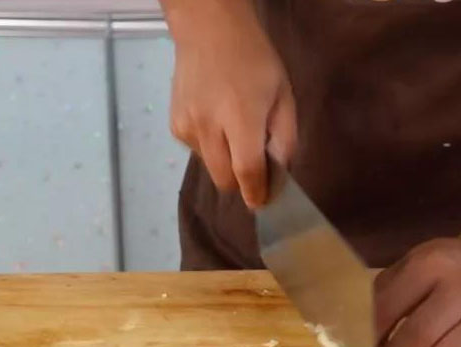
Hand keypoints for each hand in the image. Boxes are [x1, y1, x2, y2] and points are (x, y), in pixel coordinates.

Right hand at [166, 0, 296, 207]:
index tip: (264, 202)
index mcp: (240, 118)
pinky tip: (216, 121)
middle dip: (241, 182)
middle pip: (224, 180)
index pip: (247, 171)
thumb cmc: (254, 61)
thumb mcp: (283, 96)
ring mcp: (187, 126)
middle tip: (255, 168)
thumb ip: (285, 138)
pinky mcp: (175, 125)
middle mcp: (209, 126)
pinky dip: (210, 147)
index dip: (257, 193)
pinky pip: (197, 151)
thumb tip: (279, 174)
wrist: (209, 30)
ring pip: (210, 167)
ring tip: (233, 131)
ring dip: (225, 162)